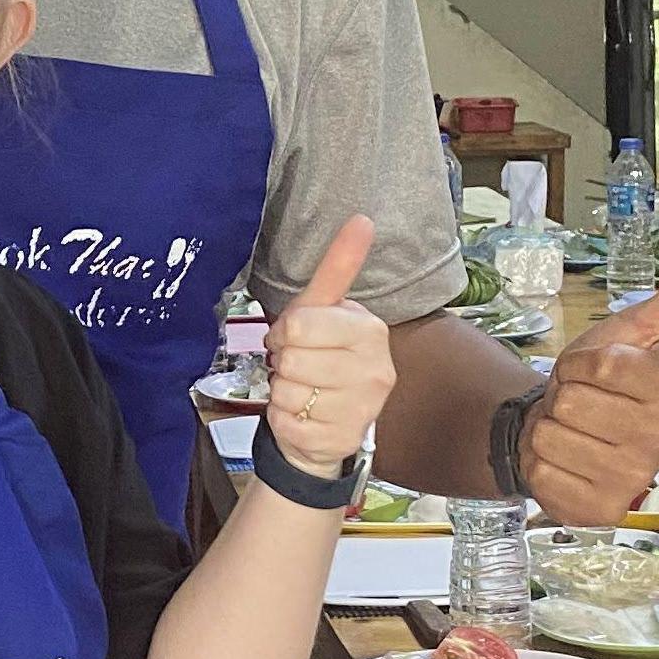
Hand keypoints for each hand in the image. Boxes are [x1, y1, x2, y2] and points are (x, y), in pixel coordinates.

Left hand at [263, 218, 396, 475]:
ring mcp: (362, 410)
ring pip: (287, 392)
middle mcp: (376, 371)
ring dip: (282, 393)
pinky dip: (282, 420)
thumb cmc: (321, 359)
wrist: (327, 424)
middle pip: (292, 359)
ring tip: (303, 392)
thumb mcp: (323, 311)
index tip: (296, 338)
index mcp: (371, 332)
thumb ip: (338, 267)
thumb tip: (362, 218)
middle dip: (284, 363)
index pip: (300, 324)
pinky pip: (285, 422)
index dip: (285, 332)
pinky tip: (302, 417)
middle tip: (299, 368)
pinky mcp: (340, 440)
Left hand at [524, 249, 658, 525]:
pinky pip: (541, 474)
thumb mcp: (630, 333)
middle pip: (572, 401)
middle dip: (562, 395)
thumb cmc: (601, 381)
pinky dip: (539, 464)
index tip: (591, 369)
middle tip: (579, 403)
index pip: (604, 364)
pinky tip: (564, 462)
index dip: (582, 361)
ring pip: (551, 436)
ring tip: (571, 430)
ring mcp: (635, 481)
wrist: (568, 430)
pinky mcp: (601, 511)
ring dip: (548, 428)